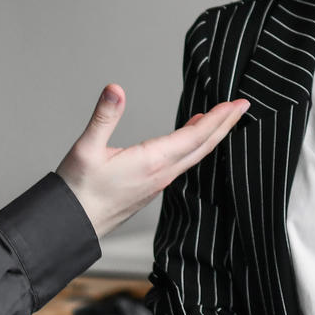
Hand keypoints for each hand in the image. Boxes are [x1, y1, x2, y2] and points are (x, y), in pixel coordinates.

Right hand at [55, 84, 248, 237]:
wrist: (72, 226)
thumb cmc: (78, 190)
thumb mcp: (86, 149)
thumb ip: (104, 117)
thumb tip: (115, 88)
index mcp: (152, 162)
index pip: (196, 135)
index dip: (219, 118)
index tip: (237, 104)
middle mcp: (162, 174)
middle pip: (204, 146)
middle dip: (225, 124)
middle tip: (243, 106)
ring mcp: (159, 183)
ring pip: (194, 156)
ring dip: (211, 135)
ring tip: (222, 117)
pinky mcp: (151, 188)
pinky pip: (182, 163)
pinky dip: (194, 146)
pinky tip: (191, 138)